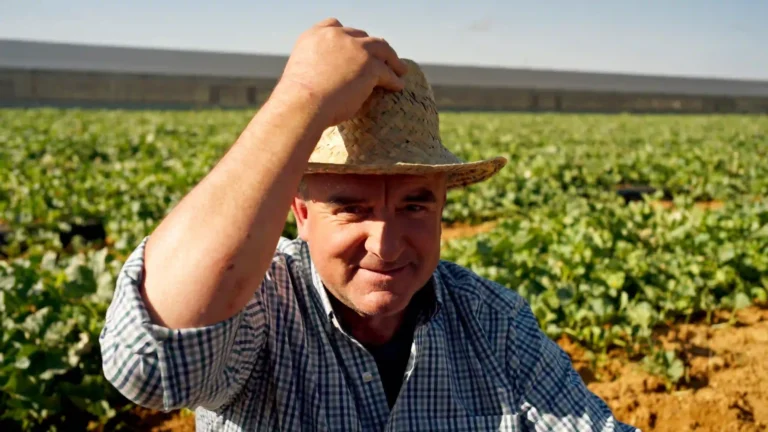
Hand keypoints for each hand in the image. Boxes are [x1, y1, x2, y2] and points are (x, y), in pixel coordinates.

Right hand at [274, 18, 408, 127]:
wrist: (302, 104)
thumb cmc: (298, 99)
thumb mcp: (300, 71)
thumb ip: (315, 66)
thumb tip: (325, 78)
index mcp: (315, 36)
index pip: (335, 25)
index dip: (347, 36)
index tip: (355, 44)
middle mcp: (336, 36)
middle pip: (362, 36)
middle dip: (372, 47)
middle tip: (380, 57)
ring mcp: (355, 49)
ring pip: (381, 49)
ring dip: (391, 59)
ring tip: (399, 69)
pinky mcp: (369, 66)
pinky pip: (387, 72)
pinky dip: (394, 79)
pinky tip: (398, 85)